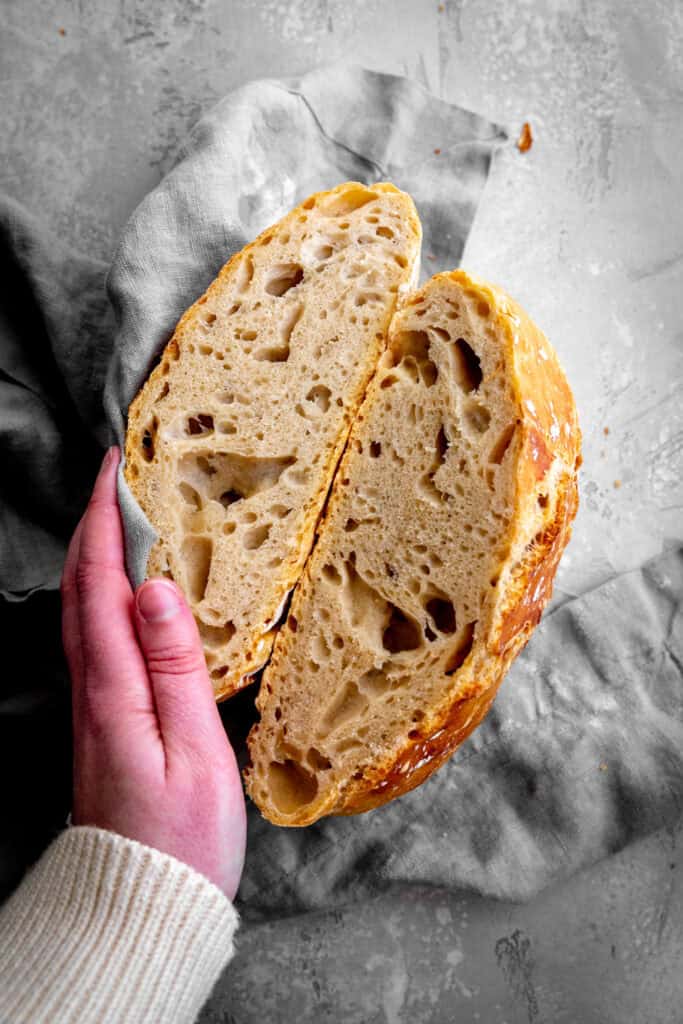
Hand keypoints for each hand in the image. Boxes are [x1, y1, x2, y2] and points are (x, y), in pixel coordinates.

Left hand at [60, 447, 245, 898]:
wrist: (144, 900)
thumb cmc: (182, 837)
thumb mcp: (194, 750)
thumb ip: (175, 667)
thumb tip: (155, 590)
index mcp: (113, 688)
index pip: (99, 583)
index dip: (104, 520)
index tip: (115, 469)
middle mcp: (91, 690)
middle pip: (78, 588)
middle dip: (91, 524)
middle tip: (116, 477)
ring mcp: (91, 706)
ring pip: (79, 611)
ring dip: (93, 555)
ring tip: (119, 518)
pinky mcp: (101, 720)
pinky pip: (91, 637)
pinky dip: (100, 595)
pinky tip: (123, 593)